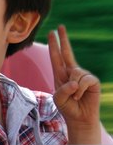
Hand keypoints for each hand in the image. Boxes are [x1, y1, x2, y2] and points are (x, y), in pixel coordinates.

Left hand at [48, 24, 100, 143]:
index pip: (56, 57)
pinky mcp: (92, 81)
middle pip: (67, 52)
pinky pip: (85, 80)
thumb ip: (63, 89)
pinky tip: (80, 96)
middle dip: (63, 39)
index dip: (54, 45)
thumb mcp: (59, 98)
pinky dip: (81, 90)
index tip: (52, 32)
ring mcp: (83, 75)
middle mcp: (71, 72)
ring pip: (76, 72)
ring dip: (73, 87)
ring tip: (74, 97)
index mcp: (60, 74)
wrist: (80, 118)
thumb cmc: (67, 107)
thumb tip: (75, 81)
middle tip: (60, 26)